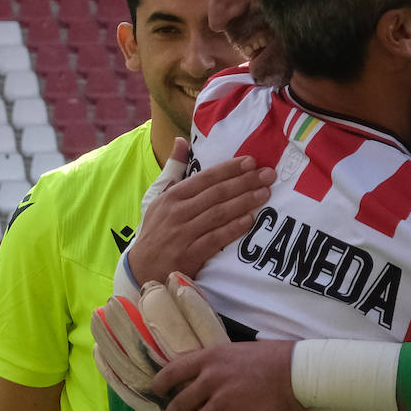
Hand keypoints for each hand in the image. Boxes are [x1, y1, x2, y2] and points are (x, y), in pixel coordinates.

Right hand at [128, 142, 275, 285]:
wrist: (142, 269)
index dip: (229, 169)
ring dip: (244, 202)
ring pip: (218, 213)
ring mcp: (183, 233)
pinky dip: (233, 228)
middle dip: (244, 182)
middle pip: (216, 194)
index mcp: (172, 196)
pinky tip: (250, 220)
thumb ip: (173, 169)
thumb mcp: (157, 198)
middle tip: (268, 175)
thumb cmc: (155, 231)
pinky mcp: (190, 254)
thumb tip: (181, 141)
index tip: (251, 161)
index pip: (205, 178)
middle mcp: (177, 212)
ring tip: (265, 194)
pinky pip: (216, 238)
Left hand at [152, 340, 304, 410]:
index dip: (160, 385)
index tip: (159, 392)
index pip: (171, 372)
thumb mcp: (237, 350)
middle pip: (177, 404)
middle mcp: (210, 379)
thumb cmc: (274, 357)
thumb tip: (202, 376)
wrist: (297, 371)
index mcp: (209, 358)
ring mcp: (222, 402)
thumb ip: (217, 363)